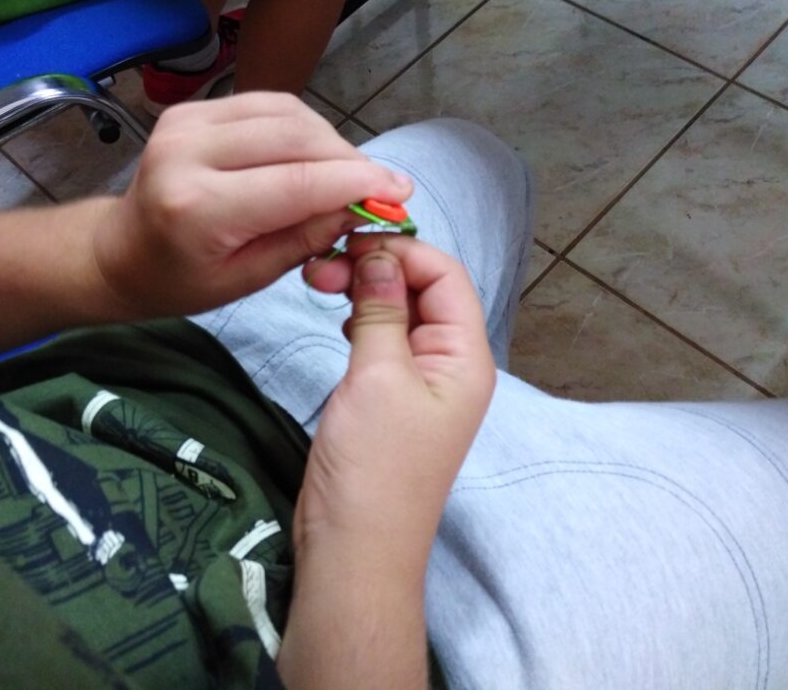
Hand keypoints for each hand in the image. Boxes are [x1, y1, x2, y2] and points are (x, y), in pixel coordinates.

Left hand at [92, 93, 412, 316]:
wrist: (119, 252)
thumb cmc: (182, 280)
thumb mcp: (247, 278)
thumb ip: (304, 239)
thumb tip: (361, 207)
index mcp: (197, 207)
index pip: (297, 182)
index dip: (357, 183)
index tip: (400, 191)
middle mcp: (188, 152)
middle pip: (296, 138)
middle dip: (349, 160)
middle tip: (381, 187)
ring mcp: (187, 121)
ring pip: (287, 113)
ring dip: (329, 141)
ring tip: (349, 175)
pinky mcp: (193, 108)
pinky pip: (267, 104)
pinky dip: (303, 127)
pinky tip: (316, 155)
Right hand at [295, 234, 495, 561]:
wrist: (354, 547)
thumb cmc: (373, 465)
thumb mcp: (377, 377)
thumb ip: (381, 310)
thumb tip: (380, 255)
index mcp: (466, 356)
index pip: (446, 276)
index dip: (403, 250)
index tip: (349, 240)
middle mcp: (452, 364)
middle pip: (425, 291)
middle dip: (379, 268)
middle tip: (322, 265)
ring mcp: (422, 383)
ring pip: (401, 315)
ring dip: (367, 292)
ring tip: (321, 284)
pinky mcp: (393, 399)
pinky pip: (386, 342)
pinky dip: (363, 321)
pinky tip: (339, 319)